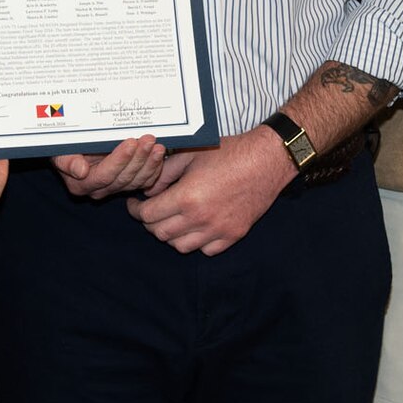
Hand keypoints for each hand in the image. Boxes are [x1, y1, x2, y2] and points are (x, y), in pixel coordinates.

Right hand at [52, 136, 165, 198]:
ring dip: (150, 162)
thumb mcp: (60, 150)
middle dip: (139, 157)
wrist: (74, 148)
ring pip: (137, 180)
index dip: (120, 160)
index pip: (105, 175)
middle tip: (149, 139)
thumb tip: (80, 171)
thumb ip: (67, 162)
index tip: (131, 142)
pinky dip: (154, 168)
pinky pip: (145, 181)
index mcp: (82, 185)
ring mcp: (116, 188)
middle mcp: (100, 190)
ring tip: (157, 146)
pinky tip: (159, 155)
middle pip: (124, 178)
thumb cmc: (67, 147)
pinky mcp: (128, 183)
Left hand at [127, 129, 293, 254]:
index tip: (136, 203)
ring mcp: (218, 230)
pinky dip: (196, 241)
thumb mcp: (191, 154)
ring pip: (180, 246)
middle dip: (150, 222)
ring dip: (171, 234)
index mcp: (187, 197)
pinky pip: (205, 250)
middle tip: (151, 210)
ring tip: (172, 219)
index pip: (148, 215)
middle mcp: (200, 219)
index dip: (136, 210)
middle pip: (160, 233)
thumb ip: (164, 173)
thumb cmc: (229, 152)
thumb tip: (148, 189)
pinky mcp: (233, 235)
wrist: (267, 160)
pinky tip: (196, 225)